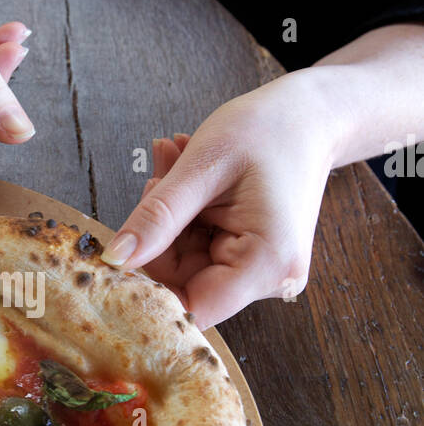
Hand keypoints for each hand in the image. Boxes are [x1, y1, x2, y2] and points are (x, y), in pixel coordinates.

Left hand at [100, 73, 336, 327]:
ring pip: (185, 263)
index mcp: (265, 264)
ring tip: (176, 163)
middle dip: (159, 234)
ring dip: (170, 216)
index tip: (124, 247)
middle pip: (184, 283)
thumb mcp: (204, 166)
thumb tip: (115, 260)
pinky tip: (188, 175)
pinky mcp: (250, 259)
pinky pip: (198, 248)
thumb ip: (158, 217)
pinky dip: (185, 215)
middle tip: (157, 177)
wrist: (310, 116)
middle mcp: (269, 279)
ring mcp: (261, 271)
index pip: (191, 308)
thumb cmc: (269, 130)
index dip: (149, 287)